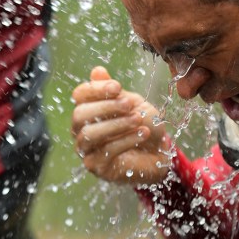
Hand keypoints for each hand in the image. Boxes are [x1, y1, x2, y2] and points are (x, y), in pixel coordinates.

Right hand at [72, 66, 170, 183]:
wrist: (159, 151)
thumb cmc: (142, 124)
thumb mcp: (132, 103)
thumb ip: (114, 91)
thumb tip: (97, 71)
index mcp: (87, 109)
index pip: (79, 95)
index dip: (96, 89)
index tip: (118, 87)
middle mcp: (80, 130)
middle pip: (80, 115)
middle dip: (106, 107)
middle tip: (130, 104)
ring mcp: (87, 150)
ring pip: (90, 134)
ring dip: (117, 124)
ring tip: (138, 119)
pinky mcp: (98, 167)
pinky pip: (106, 152)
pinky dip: (127, 140)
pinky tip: (143, 133)